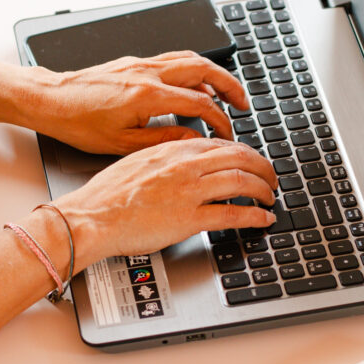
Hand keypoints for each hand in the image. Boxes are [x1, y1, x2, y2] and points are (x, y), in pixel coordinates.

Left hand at [22, 51, 246, 154]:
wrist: (51, 100)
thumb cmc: (78, 123)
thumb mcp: (123, 144)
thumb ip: (163, 139)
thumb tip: (192, 137)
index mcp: (148, 96)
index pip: (199, 103)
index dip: (220, 120)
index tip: (227, 133)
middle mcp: (148, 73)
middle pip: (204, 70)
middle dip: (229, 85)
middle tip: (243, 103)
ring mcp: (141, 64)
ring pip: (190, 59)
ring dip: (214, 74)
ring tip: (226, 92)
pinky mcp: (133, 63)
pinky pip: (172, 60)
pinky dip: (192, 70)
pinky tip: (194, 84)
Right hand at [53, 138, 276, 269]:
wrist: (93, 216)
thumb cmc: (107, 194)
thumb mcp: (137, 161)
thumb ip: (164, 159)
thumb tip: (180, 163)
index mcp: (173, 149)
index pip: (221, 144)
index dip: (243, 153)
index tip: (249, 162)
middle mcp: (186, 166)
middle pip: (240, 157)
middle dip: (263, 167)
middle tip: (271, 177)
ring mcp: (190, 191)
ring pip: (242, 181)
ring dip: (263, 189)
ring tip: (270, 197)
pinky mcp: (190, 218)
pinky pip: (233, 214)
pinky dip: (254, 216)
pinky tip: (262, 219)